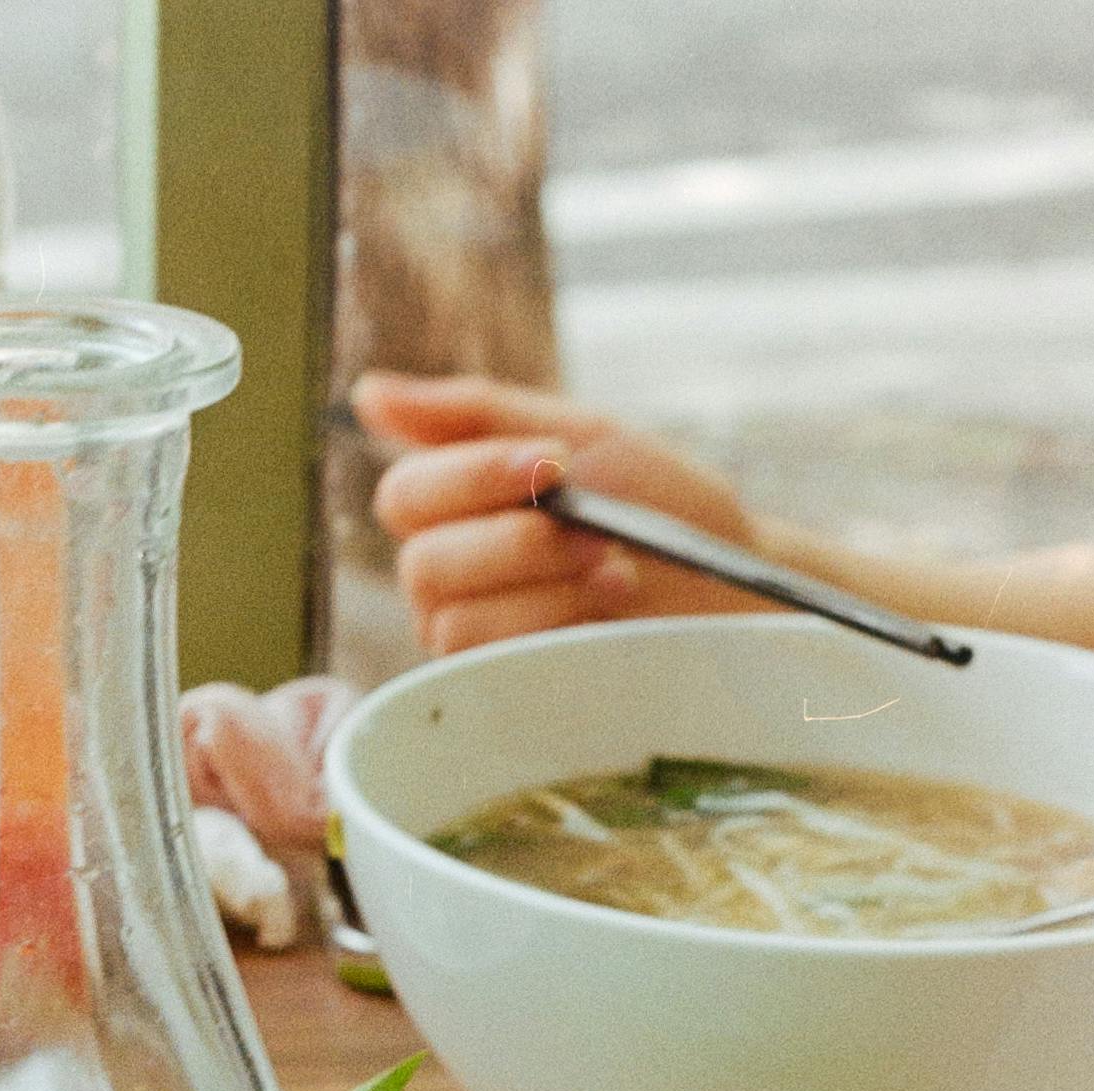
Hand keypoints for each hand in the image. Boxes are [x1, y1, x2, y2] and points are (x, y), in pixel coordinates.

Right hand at [356, 371, 767, 657]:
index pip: (404, 497)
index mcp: (454, 511)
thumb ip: (474, 413)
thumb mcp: (577, 436)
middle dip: (518, 541)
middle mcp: (446, 581)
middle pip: (422, 564)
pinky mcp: (505, 694)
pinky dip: (557, 625)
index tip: (552, 462)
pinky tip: (609, 610)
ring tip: (615, 571)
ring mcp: (471, 643)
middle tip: (594, 529)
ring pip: (454, 621)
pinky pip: (493, 664)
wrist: (728, 583)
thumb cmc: (657, 507)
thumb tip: (365, 393)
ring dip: (544, 588)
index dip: (470, 477)